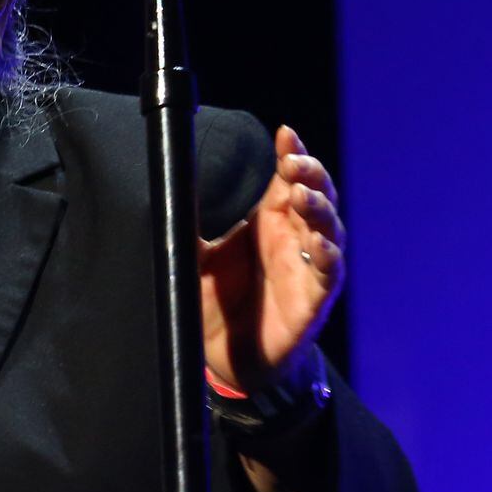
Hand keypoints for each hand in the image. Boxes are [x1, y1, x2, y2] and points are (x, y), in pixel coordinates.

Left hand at [198, 125, 344, 392]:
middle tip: (293, 161)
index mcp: (268, 219)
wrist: (229, 359)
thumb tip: (162, 189)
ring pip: (328, 226)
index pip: (286, 176)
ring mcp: (307, 265)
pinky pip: (329, 272)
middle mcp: (293, 236)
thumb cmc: (218, 303)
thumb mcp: (193, 259)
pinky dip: (327, 254)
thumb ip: (183, 225)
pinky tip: (318, 243)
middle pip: (314, 192)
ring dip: (319, 207)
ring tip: (301, 194)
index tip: (284, 132)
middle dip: (309, 172)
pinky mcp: (315, 297)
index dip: (291, 152)